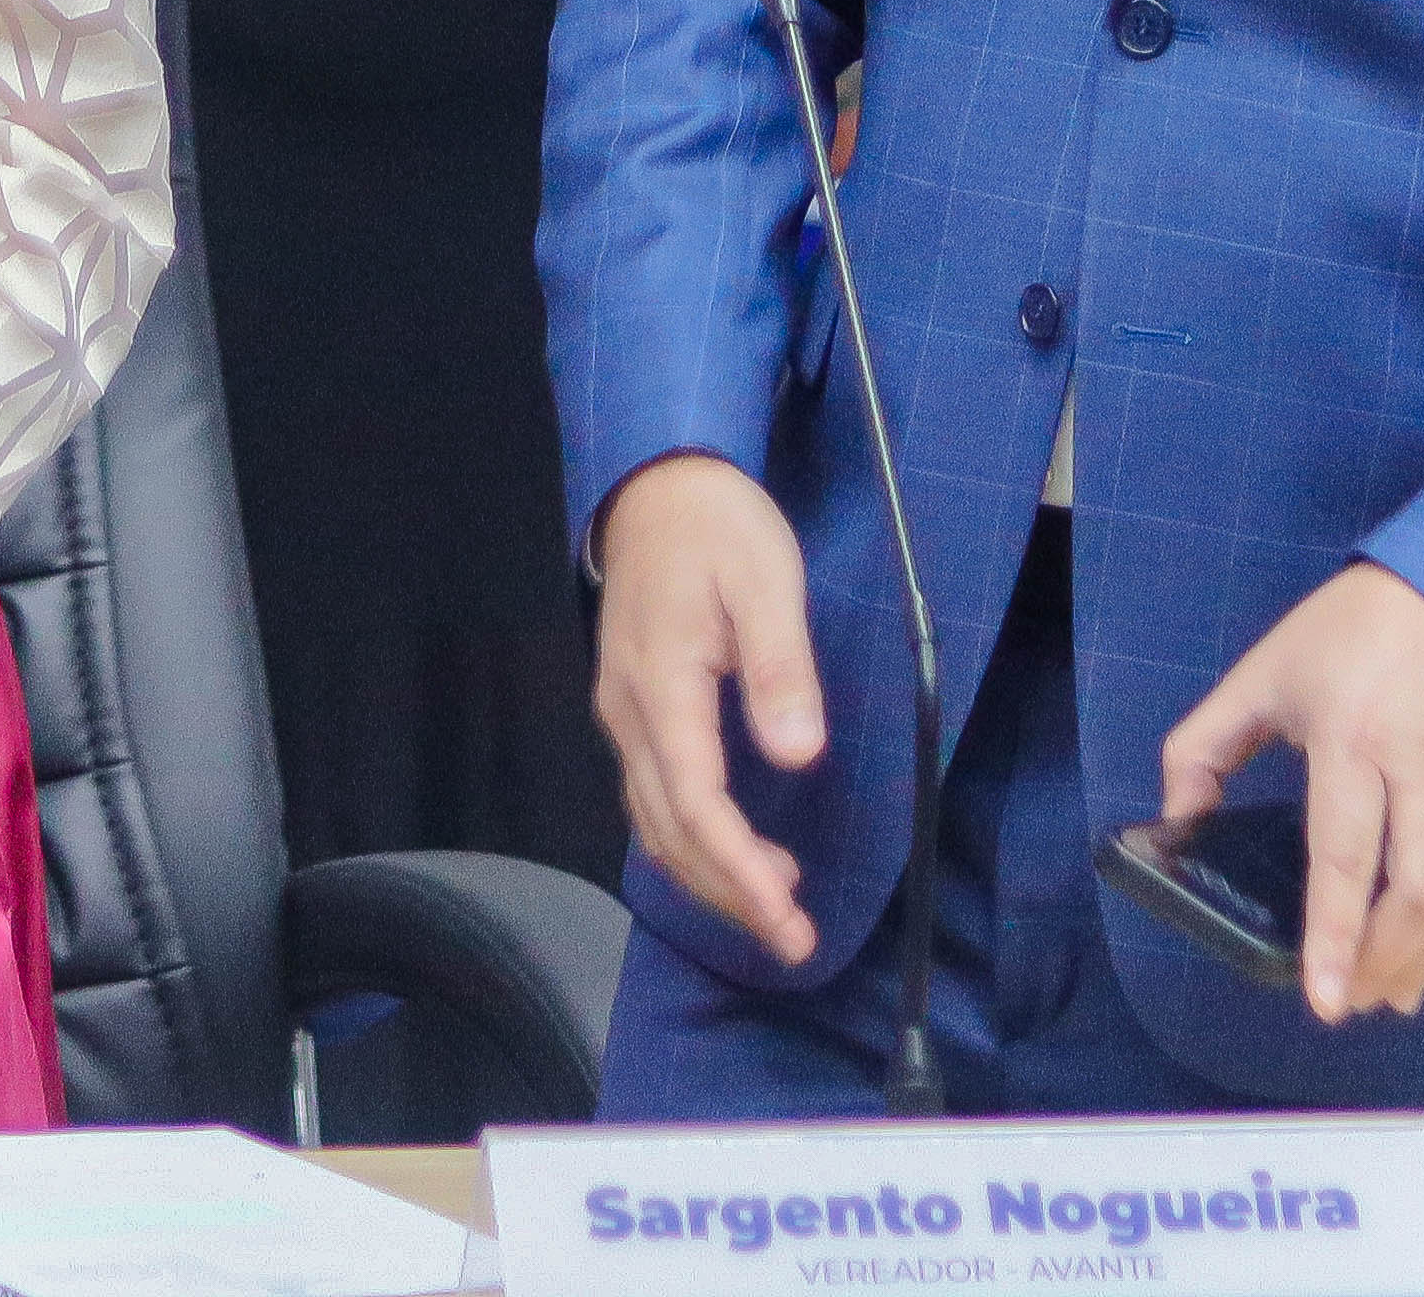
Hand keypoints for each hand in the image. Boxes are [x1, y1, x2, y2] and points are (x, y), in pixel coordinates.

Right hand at [590, 452, 826, 961]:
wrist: (657, 484)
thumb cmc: (717, 526)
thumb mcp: (766, 582)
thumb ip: (780, 669)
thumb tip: (798, 756)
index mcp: (662, 686)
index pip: (697, 806)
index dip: (740, 872)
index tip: (786, 918)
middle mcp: (630, 713)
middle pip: (670, 832)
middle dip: (730, 895)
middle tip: (794, 939)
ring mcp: (625, 713)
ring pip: (655, 822)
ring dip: (711, 875)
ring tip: (776, 909)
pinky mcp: (634, 708)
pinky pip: (656, 796)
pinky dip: (695, 839)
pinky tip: (741, 850)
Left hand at [1158, 562, 1423, 1022]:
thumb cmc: (1350, 631)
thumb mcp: (1262, 672)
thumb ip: (1203, 747)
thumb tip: (1177, 824)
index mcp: (1353, 734)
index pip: (1346, 855)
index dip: (1335, 936)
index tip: (1323, 1001)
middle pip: (1419, 893)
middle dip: (1386, 964)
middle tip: (1352, 1004)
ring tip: (1390, 996)